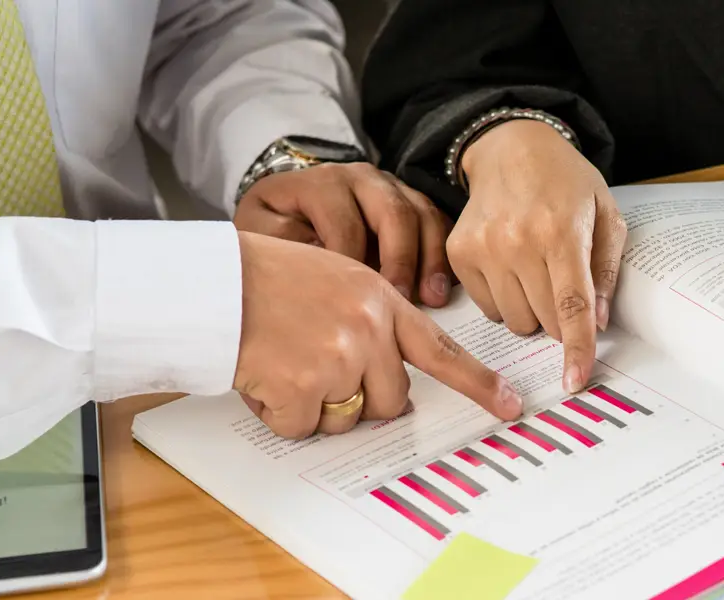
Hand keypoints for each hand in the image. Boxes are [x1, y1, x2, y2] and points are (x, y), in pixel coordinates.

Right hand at [233, 231, 523, 436]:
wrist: (213, 284)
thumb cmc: (267, 280)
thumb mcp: (336, 279)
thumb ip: (371, 319)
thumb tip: (388, 377)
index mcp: (381, 301)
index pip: (441, 349)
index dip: (478, 383)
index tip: (510, 405)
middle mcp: (368, 330)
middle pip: (390, 399)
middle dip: (357, 397)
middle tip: (315, 365)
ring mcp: (338, 359)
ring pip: (346, 417)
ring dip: (315, 404)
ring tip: (285, 361)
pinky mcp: (303, 388)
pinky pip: (302, 427)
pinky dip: (279, 412)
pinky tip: (264, 374)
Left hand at [234, 162, 453, 306]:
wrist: (290, 206)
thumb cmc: (276, 227)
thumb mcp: (263, 233)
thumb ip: (286, 246)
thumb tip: (324, 270)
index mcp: (323, 183)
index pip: (345, 222)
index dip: (354, 263)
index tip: (356, 302)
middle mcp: (362, 178)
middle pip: (394, 212)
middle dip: (402, 260)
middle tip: (404, 301)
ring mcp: (392, 187)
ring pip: (424, 215)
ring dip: (432, 259)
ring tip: (435, 298)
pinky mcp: (412, 202)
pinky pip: (438, 222)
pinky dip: (445, 254)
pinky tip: (447, 286)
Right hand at [453, 119, 626, 392]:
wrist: (510, 147)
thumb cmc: (565, 182)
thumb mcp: (606, 213)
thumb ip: (607, 269)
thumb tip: (598, 322)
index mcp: (561, 231)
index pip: (571, 305)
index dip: (576, 348)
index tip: (575, 380)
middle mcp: (518, 241)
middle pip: (543, 321)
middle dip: (559, 319)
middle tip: (564, 287)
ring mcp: (483, 248)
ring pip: (514, 321)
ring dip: (532, 311)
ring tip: (537, 272)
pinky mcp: (459, 253)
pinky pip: (487, 308)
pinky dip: (505, 299)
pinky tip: (512, 267)